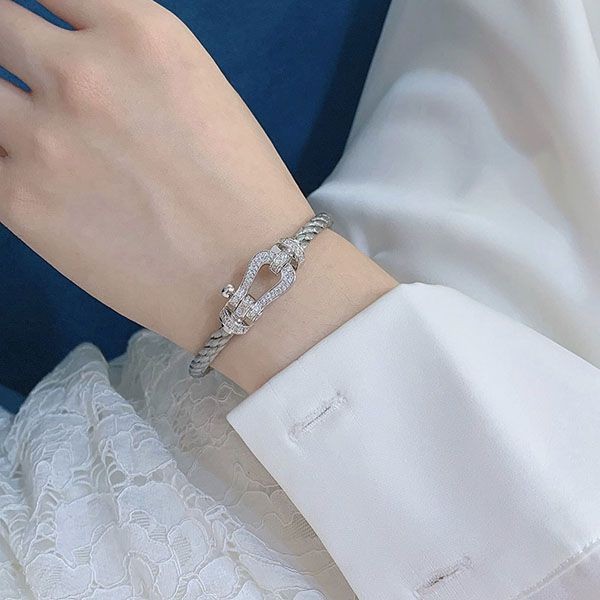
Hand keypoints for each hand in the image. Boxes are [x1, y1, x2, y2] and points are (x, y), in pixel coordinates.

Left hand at [0, 0, 395, 390]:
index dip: (43, 17)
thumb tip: (78, 70)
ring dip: (5, 113)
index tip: (39, 42)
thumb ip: (129, 69)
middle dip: (9, 51)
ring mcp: (42, 136)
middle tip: (32, 89)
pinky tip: (34, 183)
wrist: (248, 274)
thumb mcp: (198, 94)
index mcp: (139, 33)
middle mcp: (80, 71)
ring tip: (44, 145)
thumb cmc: (243, 190)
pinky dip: (4, 164)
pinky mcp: (19, 200)